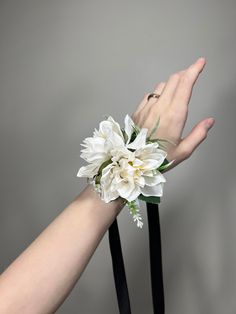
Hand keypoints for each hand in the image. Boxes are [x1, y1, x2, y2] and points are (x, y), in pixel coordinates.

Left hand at [131, 57, 214, 171]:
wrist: (131, 162)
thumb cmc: (157, 159)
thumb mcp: (183, 151)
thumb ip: (198, 134)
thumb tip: (209, 122)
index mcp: (174, 116)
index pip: (185, 84)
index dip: (194, 70)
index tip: (200, 63)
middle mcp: (159, 108)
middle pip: (174, 79)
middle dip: (185, 74)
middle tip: (191, 75)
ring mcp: (147, 108)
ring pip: (162, 85)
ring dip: (172, 84)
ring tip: (177, 90)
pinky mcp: (137, 111)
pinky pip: (150, 94)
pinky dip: (159, 93)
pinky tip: (160, 101)